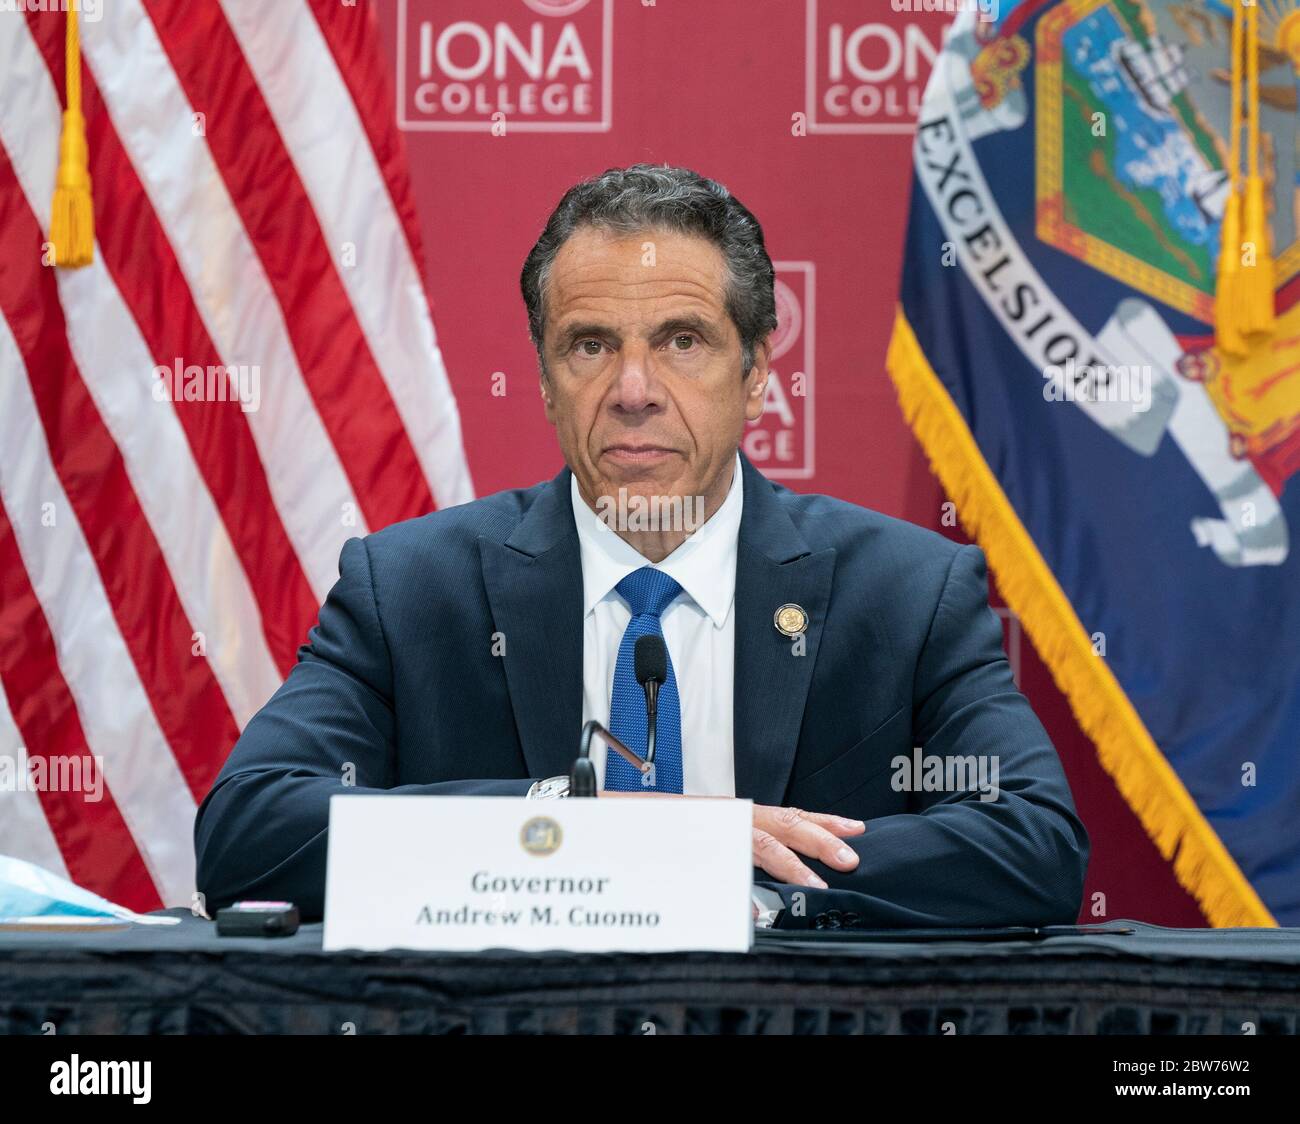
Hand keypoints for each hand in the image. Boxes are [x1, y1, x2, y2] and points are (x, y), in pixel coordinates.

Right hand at [598, 789, 863, 887]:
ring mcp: (700, 825)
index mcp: (726, 814)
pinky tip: (753, 908)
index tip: (852, 829)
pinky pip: (715, 862)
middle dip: (817, 837)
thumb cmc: (638, 828)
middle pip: (777, 820)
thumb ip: (725, 858)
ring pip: (752, 837)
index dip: (818, 821)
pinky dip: (737, 884)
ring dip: (787, 861)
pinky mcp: (679, 841)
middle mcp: (717, 814)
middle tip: (850, 856)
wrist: (589, 815)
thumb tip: (755, 896)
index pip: (781, 814)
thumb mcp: (692, 841)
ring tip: (815, 882)